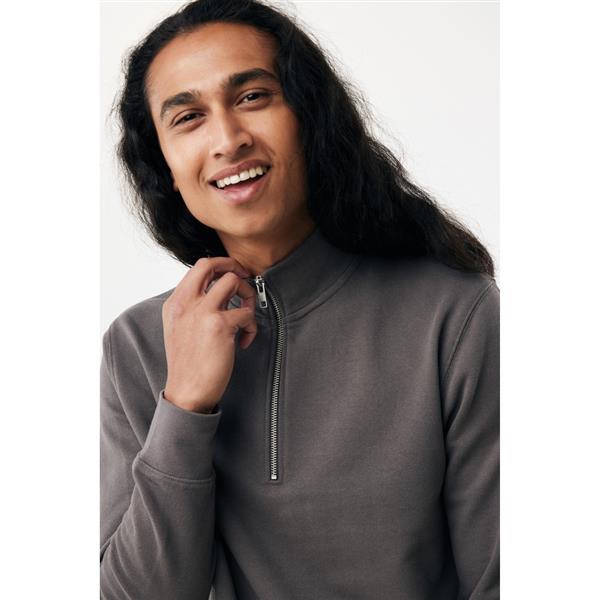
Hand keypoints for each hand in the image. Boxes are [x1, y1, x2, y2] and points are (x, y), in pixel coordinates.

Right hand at [161, 257, 257, 413]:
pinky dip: (251, 326)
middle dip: (234, 265)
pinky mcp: (219, 326)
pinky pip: (246, 313)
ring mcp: (202, 312)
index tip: (233, 274)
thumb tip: (216, 293)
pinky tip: (244, 341)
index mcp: (175, 303)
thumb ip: (192, 308)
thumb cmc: (187, 364)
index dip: (219, 266)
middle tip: (246, 277)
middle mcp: (185, 303)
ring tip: (246, 317)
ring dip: (247, 296)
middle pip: (211, 264)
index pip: (197, 268)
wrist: (186, 392)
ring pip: (233, 281)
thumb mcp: (178, 329)